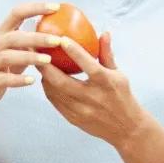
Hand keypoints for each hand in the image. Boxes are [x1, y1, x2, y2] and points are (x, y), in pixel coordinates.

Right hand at [0, 2, 63, 110]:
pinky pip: (2, 79)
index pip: (17, 13)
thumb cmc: (3, 67)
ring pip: (7, 56)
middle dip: (36, 37)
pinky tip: (32, 80)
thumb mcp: (16, 50)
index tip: (56, 7)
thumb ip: (32, 41)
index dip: (35, 7)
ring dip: (29, 57)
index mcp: (3, 33)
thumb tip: (61, 31)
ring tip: (48, 60)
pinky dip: (17, 80)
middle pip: (14, 36)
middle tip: (58, 40)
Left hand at [40, 32, 146, 147]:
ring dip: (44, 78)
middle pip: (62, 82)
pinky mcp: (74, 119)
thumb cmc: (122, 96)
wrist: (126, 129)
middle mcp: (92, 97)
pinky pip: (55, 102)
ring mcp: (81, 110)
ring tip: (39, 64)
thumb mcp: (118, 74)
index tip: (61, 39)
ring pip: (55, 93)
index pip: (88, 65)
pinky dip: (49, 90)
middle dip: (46, 67)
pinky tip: (46, 80)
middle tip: (37, 52)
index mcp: (106, 83)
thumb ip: (107, 54)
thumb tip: (103, 33)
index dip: (74, 51)